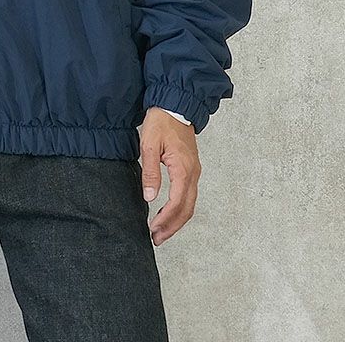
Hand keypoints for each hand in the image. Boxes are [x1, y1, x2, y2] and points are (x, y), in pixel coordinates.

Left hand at [139, 107, 200, 245]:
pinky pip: (189, 195)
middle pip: (187, 209)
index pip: (177, 203)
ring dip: (177, 220)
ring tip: (161, 231)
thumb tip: (150, 198)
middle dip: (172, 227)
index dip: (165, 219)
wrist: (175, 105)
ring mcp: (194, 171)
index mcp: (183, 168)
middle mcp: (193, 173)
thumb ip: (150, 172)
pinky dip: (180, 209)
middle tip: (157, 239)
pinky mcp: (191, 168)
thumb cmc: (161, 122)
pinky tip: (169, 213)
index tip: (153, 230)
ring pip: (190, 204)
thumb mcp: (149, 145)